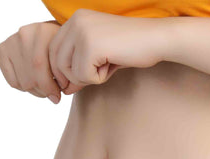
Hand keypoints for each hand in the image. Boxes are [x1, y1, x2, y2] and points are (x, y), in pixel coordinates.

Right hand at [0, 21, 82, 102]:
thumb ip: (64, 73)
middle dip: (44, 91)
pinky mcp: (2, 51)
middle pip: (30, 76)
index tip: (61, 92)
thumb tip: (54, 99)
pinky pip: (13, 82)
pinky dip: (24, 88)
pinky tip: (33, 81)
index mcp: (41, 31)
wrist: (50, 35)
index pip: (39, 65)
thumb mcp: (67, 56)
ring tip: (45, 87)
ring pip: (23, 83)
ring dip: (36, 91)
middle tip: (54, 93)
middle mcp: (24, 34)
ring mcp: (11, 41)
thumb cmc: (63, 49)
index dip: (50, 85)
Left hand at [48, 8, 167, 92]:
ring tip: (107, 66)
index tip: (76, 83)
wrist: (155, 39)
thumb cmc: (130, 49)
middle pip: (56, 61)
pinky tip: (112, 65)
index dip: (62, 72)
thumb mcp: (99, 56)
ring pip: (68, 71)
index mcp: (76, 19)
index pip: (53, 50)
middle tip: (94, 79)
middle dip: (72, 78)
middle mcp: (75, 21)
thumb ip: (78, 66)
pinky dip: (98, 78)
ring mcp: (82, 31)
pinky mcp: (90, 44)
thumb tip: (62, 88)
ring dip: (87, 78)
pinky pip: (83, 75)